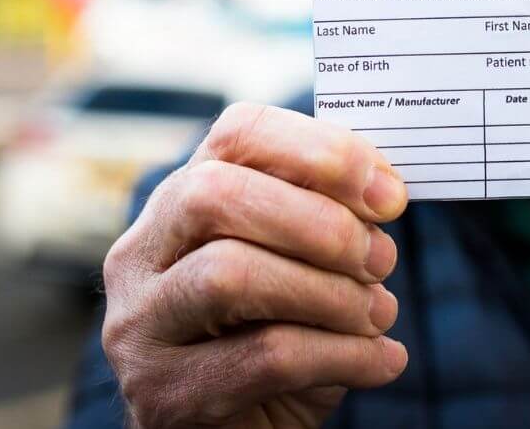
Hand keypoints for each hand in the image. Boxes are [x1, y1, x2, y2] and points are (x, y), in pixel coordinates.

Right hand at [101, 103, 409, 427]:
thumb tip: (384, 190)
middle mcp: (142, 252)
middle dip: (319, 222)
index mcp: (182, 197)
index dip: (319, 149)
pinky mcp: (164, 394)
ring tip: (379, 313)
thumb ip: (325, 216)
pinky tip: (383, 359)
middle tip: (381, 258)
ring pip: (230, 275)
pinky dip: (343, 355)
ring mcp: (141, 325)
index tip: (388, 193)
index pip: (237, 133)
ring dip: (329, 292)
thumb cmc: (279, 330)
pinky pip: (263, 357)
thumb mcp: (300, 262)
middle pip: (216, 195)